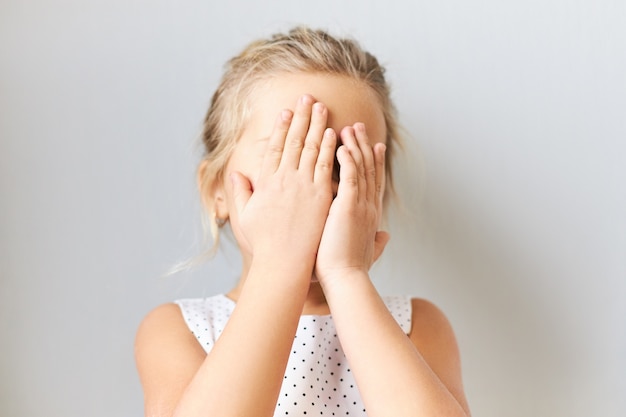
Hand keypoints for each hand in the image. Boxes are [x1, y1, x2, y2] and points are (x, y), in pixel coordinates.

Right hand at [230, 95, 336, 270]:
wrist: (284, 263)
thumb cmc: (264, 244)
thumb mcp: (245, 216)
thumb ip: (240, 192)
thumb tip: (235, 173)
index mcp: (266, 182)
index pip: (275, 148)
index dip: (281, 127)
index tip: (287, 111)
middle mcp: (284, 179)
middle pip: (294, 141)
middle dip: (301, 117)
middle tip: (308, 98)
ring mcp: (303, 186)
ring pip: (311, 149)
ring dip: (317, 125)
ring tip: (322, 107)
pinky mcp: (321, 196)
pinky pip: (326, 166)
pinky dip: (329, 148)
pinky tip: (333, 133)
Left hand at [314, 123, 388, 283]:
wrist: (345, 280)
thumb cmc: (350, 270)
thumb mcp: (366, 251)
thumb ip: (376, 241)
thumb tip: (386, 237)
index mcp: (370, 214)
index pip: (374, 182)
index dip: (374, 161)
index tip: (373, 145)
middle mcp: (369, 206)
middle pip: (370, 168)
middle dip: (364, 145)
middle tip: (359, 126)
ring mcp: (361, 205)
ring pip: (361, 168)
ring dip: (355, 146)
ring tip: (348, 127)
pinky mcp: (348, 207)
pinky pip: (350, 177)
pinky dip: (348, 160)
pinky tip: (341, 144)